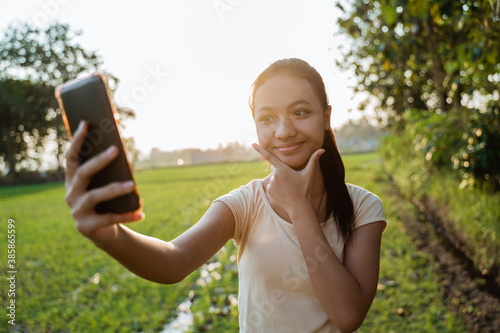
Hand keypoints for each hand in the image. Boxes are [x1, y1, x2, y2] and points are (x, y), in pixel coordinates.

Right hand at [64, 120, 143, 246]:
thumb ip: (110, 170)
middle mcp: (71, 194)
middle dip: (99, 161)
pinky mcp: (86, 227)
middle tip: (116, 150)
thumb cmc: (106, 202)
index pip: (71, 157)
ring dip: (114, 189)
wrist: (103, 232)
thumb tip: (124, 152)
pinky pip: (109, 219)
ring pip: (95, 196)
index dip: (77, 140)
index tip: (86, 123)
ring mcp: (77, 211)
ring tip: (132, 185)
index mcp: (73, 180)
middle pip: (83, 173)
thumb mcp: (106, 185)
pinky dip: (127, 215)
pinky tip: (141, 212)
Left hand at [252, 143, 324, 215]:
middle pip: (276, 169)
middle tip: (291, 182)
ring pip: (274, 178)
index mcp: (284, 169)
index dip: (261, 150)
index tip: (253, 144)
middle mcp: (276, 175)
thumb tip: (322, 150)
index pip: (270, 157)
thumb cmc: (304, 189)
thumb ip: (314, 160)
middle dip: (282, 173)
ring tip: (289, 189)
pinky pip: (272, 186)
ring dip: (280, 181)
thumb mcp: (309, 174)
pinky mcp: (269, 190)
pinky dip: (277, 188)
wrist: (298, 206)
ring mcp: (272, 183)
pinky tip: (284, 193)